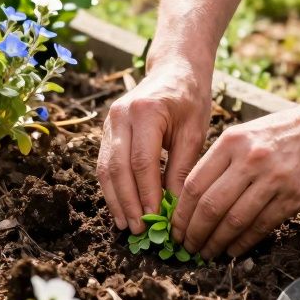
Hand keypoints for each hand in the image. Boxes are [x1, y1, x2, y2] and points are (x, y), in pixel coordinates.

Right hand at [97, 59, 211, 233]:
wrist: (174, 69)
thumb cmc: (190, 99)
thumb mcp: (194, 131)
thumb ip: (182, 168)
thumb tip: (173, 208)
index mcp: (145, 111)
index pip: (142, 162)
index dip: (147, 194)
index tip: (156, 220)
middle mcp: (120, 115)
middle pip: (117, 168)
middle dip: (127, 203)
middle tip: (138, 231)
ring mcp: (109, 122)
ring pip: (105, 168)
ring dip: (115, 200)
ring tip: (127, 226)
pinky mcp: (106, 130)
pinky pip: (104, 163)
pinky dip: (112, 188)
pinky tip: (122, 208)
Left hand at [171, 100, 299, 258]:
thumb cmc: (282, 131)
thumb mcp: (244, 134)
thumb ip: (220, 162)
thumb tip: (192, 200)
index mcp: (231, 142)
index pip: (194, 185)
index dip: (180, 213)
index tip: (174, 229)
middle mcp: (249, 160)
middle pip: (210, 206)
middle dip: (193, 233)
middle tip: (187, 246)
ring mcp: (273, 179)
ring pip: (233, 221)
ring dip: (216, 243)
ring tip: (206, 253)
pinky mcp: (294, 196)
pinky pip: (260, 226)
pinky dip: (242, 243)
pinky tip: (232, 250)